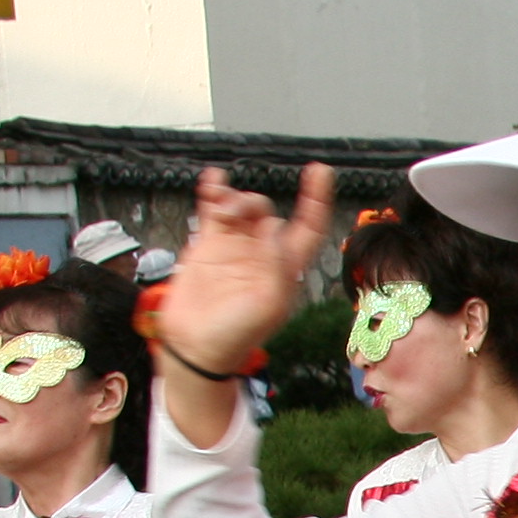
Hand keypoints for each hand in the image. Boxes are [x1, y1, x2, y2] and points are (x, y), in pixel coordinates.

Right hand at [154, 164, 335, 399]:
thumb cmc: (238, 334)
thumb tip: (274, 226)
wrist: (197, 347)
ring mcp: (234, 247)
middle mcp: (262, 253)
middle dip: (254, 204)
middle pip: (266, 212)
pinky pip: (213, 211)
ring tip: (221, 208)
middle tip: (235, 212)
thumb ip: (275, 265)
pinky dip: (214, 192)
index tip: (320, 170)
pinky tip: (213, 178)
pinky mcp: (207, 245)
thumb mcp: (269, 305)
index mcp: (285, 268)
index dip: (316, 200)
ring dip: (234, 199)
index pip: (307, 227)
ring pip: (241, 208)